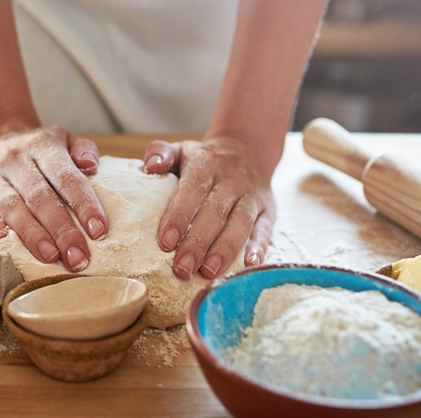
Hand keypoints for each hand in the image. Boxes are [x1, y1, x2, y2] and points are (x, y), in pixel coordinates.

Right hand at [0, 125, 107, 271]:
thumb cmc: (39, 149)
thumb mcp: (64, 139)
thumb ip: (83, 150)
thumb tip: (92, 166)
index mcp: (43, 146)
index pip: (67, 178)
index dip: (84, 205)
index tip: (99, 231)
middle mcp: (16, 161)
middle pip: (40, 198)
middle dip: (61, 230)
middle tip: (78, 257)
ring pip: (13, 208)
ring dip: (32, 235)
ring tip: (51, 257)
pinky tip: (4, 243)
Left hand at [144, 136, 275, 278]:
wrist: (246, 149)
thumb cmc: (203, 159)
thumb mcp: (180, 149)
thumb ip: (160, 153)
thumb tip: (151, 166)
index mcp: (205, 164)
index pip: (191, 190)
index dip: (178, 217)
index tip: (166, 242)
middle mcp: (231, 179)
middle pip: (214, 213)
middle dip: (198, 242)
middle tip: (182, 268)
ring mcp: (252, 195)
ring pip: (240, 223)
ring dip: (224, 249)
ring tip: (208, 272)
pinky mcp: (268, 209)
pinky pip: (265, 229)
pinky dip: (258, 247)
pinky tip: (249, 264)